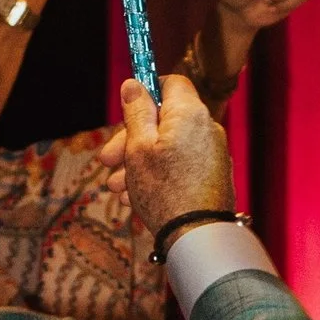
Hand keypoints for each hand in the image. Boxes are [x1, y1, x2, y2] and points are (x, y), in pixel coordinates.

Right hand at [114, 70, 233, 240]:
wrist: (198, 236)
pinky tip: (134, 197)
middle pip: (165, 119)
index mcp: (190, 113)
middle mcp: (206, 128)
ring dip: (138, 162)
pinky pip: (181, 165)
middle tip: (107, 160)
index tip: (127, 110)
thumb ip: (137, 113)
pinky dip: (158, 175)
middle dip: (131, 138)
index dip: (147, 91)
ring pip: (169, 146)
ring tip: (116, 188)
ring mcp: (212, 153)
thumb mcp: (139, 148)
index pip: (172, 83)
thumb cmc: (165, 190)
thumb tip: (133, 83)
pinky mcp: (213, 176)